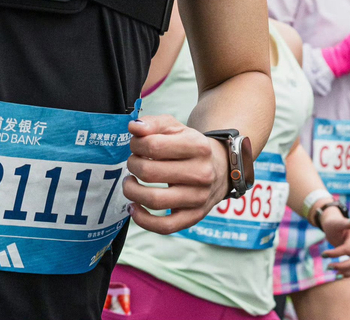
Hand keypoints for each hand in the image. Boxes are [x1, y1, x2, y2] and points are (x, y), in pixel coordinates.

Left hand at [124, 114, 228, 233]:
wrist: (219, 167)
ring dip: (132, 191)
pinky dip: (143, 220)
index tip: (135, 146)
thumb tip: (134, 128)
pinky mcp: (194, 217)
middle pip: (150, 172)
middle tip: (133, 162)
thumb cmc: (189, 145)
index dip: (136, 145)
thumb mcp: (175, 127)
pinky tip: (134, 208)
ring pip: (154, 200)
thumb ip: (152, 123)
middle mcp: (202, 173)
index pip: (153, 146)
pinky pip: (165, 226)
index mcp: (197, 146)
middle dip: (132, 165)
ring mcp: (199, 198)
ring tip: (129, 183)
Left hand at [322, 211, 349, 276]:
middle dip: (342, 266)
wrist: (337, 227)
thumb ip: (344, 223)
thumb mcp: (337, 223)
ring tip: (333, 272)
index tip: (322, 254)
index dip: (335, 253)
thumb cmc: (335, 224)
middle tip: (328, 267)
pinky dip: (348, 273)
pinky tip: (339, 275)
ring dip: (346, 272)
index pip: (346, 249)